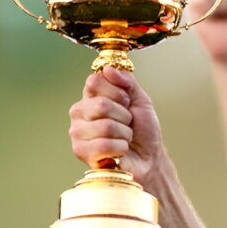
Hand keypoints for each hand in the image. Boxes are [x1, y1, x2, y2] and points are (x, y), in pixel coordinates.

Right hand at [68, 67, 169, 182]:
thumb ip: (127, 81)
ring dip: (125, 134)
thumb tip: (109, 69)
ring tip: (124, 138)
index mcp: (90, 96)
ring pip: (105, 126)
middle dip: (124, 116)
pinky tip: (120, 151)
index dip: (118, 93)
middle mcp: (79, 112)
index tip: (127, 103)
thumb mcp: (140, 100)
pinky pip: (104, 145)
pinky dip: (121, 148)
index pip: (95, 81)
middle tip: (127, 124)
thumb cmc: (143, 130)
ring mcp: (77, 132)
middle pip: (102, 105)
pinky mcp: (80, 151)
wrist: (150, 158)